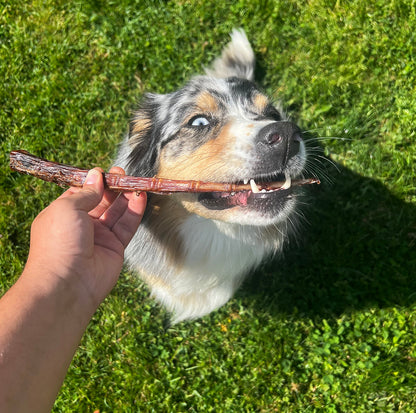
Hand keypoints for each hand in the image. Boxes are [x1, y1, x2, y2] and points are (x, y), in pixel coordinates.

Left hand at [23, 167, 146, 310]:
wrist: (67, 284)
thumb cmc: (58, 242)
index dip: (94, 182)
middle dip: (112, 187)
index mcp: (64, 214)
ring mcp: (99, 236)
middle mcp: (82, 225)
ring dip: (126, 196)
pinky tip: (141, 196)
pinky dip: (134, 211)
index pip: (81, 193)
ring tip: (136, 182)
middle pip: (101, 201)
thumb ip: (86, 192)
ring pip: (116, 212)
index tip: (106, 172)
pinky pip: (126, 225)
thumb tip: (96, 175)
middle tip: (123, 174)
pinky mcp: (115, 247)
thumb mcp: (68, 208)